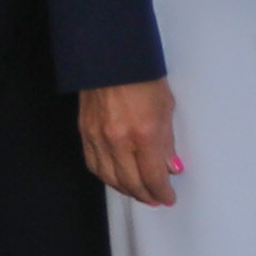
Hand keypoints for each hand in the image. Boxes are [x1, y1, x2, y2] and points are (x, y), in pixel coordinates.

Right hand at [75, 79, 182, 207]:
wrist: (111, 56)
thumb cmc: (142, 75)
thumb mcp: (166, 108)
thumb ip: (167, 142)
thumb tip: (170, 167)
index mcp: (143, 133)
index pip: (152, 176)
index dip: (161, 192)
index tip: (168, 197)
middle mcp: (118, 139)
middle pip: (131, 182)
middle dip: (145, 195)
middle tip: (155, 199)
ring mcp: (98, 137)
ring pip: (110, 177)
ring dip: (126, 189)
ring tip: (138, 192)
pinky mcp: (85, 132)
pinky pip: (94, 164)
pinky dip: (106, 176)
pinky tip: (116, 179)